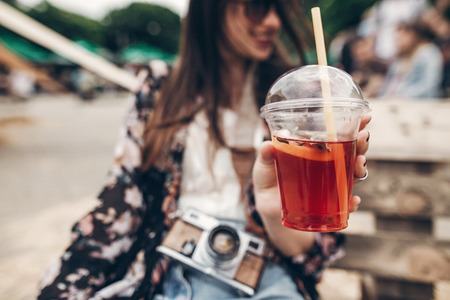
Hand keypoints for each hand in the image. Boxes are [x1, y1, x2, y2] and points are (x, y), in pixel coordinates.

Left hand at [253, 113, 371, 218]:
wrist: (267, 207)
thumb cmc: (268, 180)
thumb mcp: (263, 166)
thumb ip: (265, 155)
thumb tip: (267, 145)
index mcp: (314, 151)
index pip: (338, 135)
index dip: (353, 126)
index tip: (366, 117)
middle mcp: (327, 166)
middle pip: (351, 152)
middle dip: (362, 144)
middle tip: (363, 137)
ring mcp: (329, 184)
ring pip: (353, 174)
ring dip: (360, 168)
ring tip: (359, 163)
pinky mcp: (328, 204)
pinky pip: (344, 204)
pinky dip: (351, 203)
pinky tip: (353, 201)